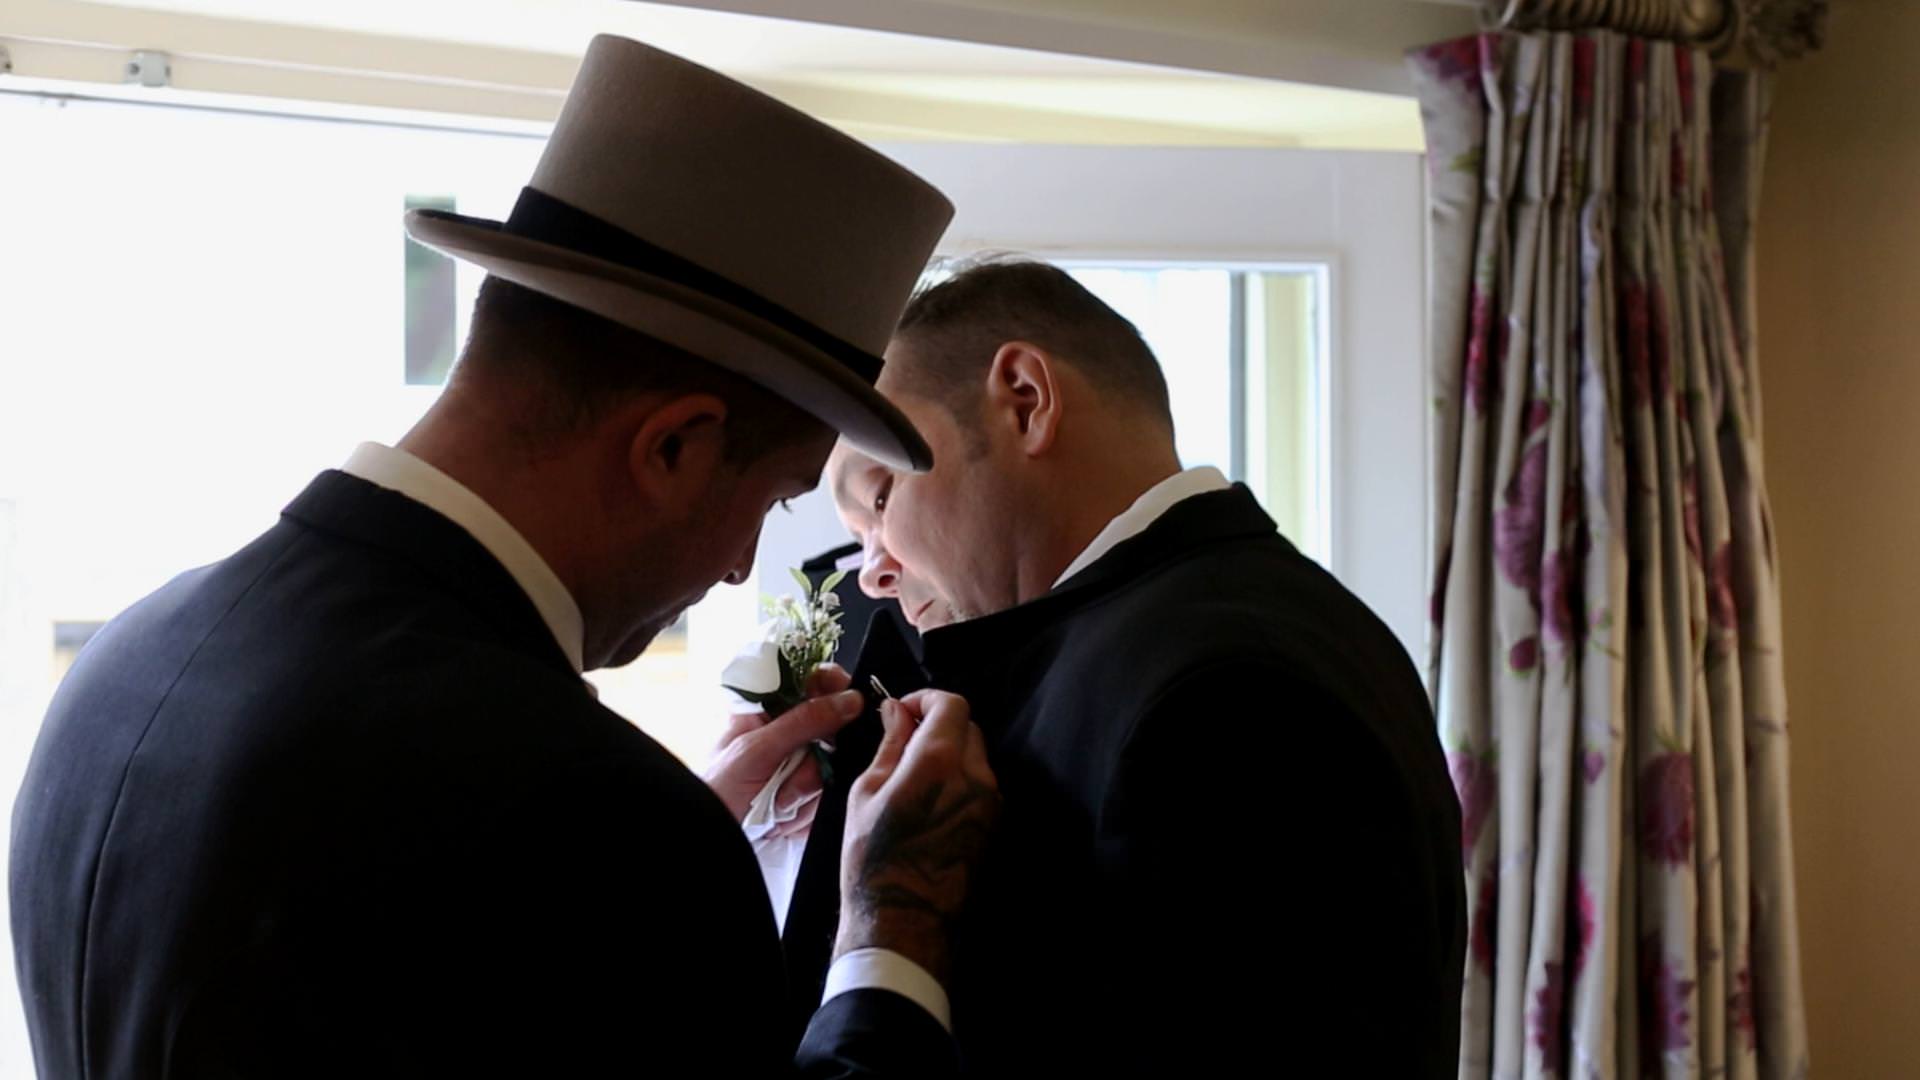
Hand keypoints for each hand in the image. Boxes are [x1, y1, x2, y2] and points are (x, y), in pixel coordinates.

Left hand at [703, 664, 861, 829]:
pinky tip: (780, 818)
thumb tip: (850, 700)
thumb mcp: (757, 750)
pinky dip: (804, 813)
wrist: (711, 840)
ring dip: (804, 792)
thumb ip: (802, 722)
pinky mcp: (805, 797)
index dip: (836, 690)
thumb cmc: (716, 789)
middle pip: (833, 732)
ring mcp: (799, 766)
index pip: (815, 682)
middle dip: (813, 762)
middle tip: (785, 778)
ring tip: (773, 803)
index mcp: (769, 709)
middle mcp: (788, 734)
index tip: (849, 704)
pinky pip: (826, 799)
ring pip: (832, 768)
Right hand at [836, 690, 998, 984]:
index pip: (952, 704)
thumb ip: (890, 744)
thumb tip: (896, 710)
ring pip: (976, 754)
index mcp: (940, 761)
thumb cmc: (873, 858)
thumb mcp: (867, 792)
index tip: (903, 710)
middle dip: (938, 723)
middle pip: (967, 726)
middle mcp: (975, 776)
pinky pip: (980, 782)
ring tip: (914, 773)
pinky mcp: (993, 823)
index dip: (926, 699)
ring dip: (950, 750)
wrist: (903, 919)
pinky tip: (930, 797)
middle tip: (904, 738)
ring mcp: (990, 802)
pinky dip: (959, 776)